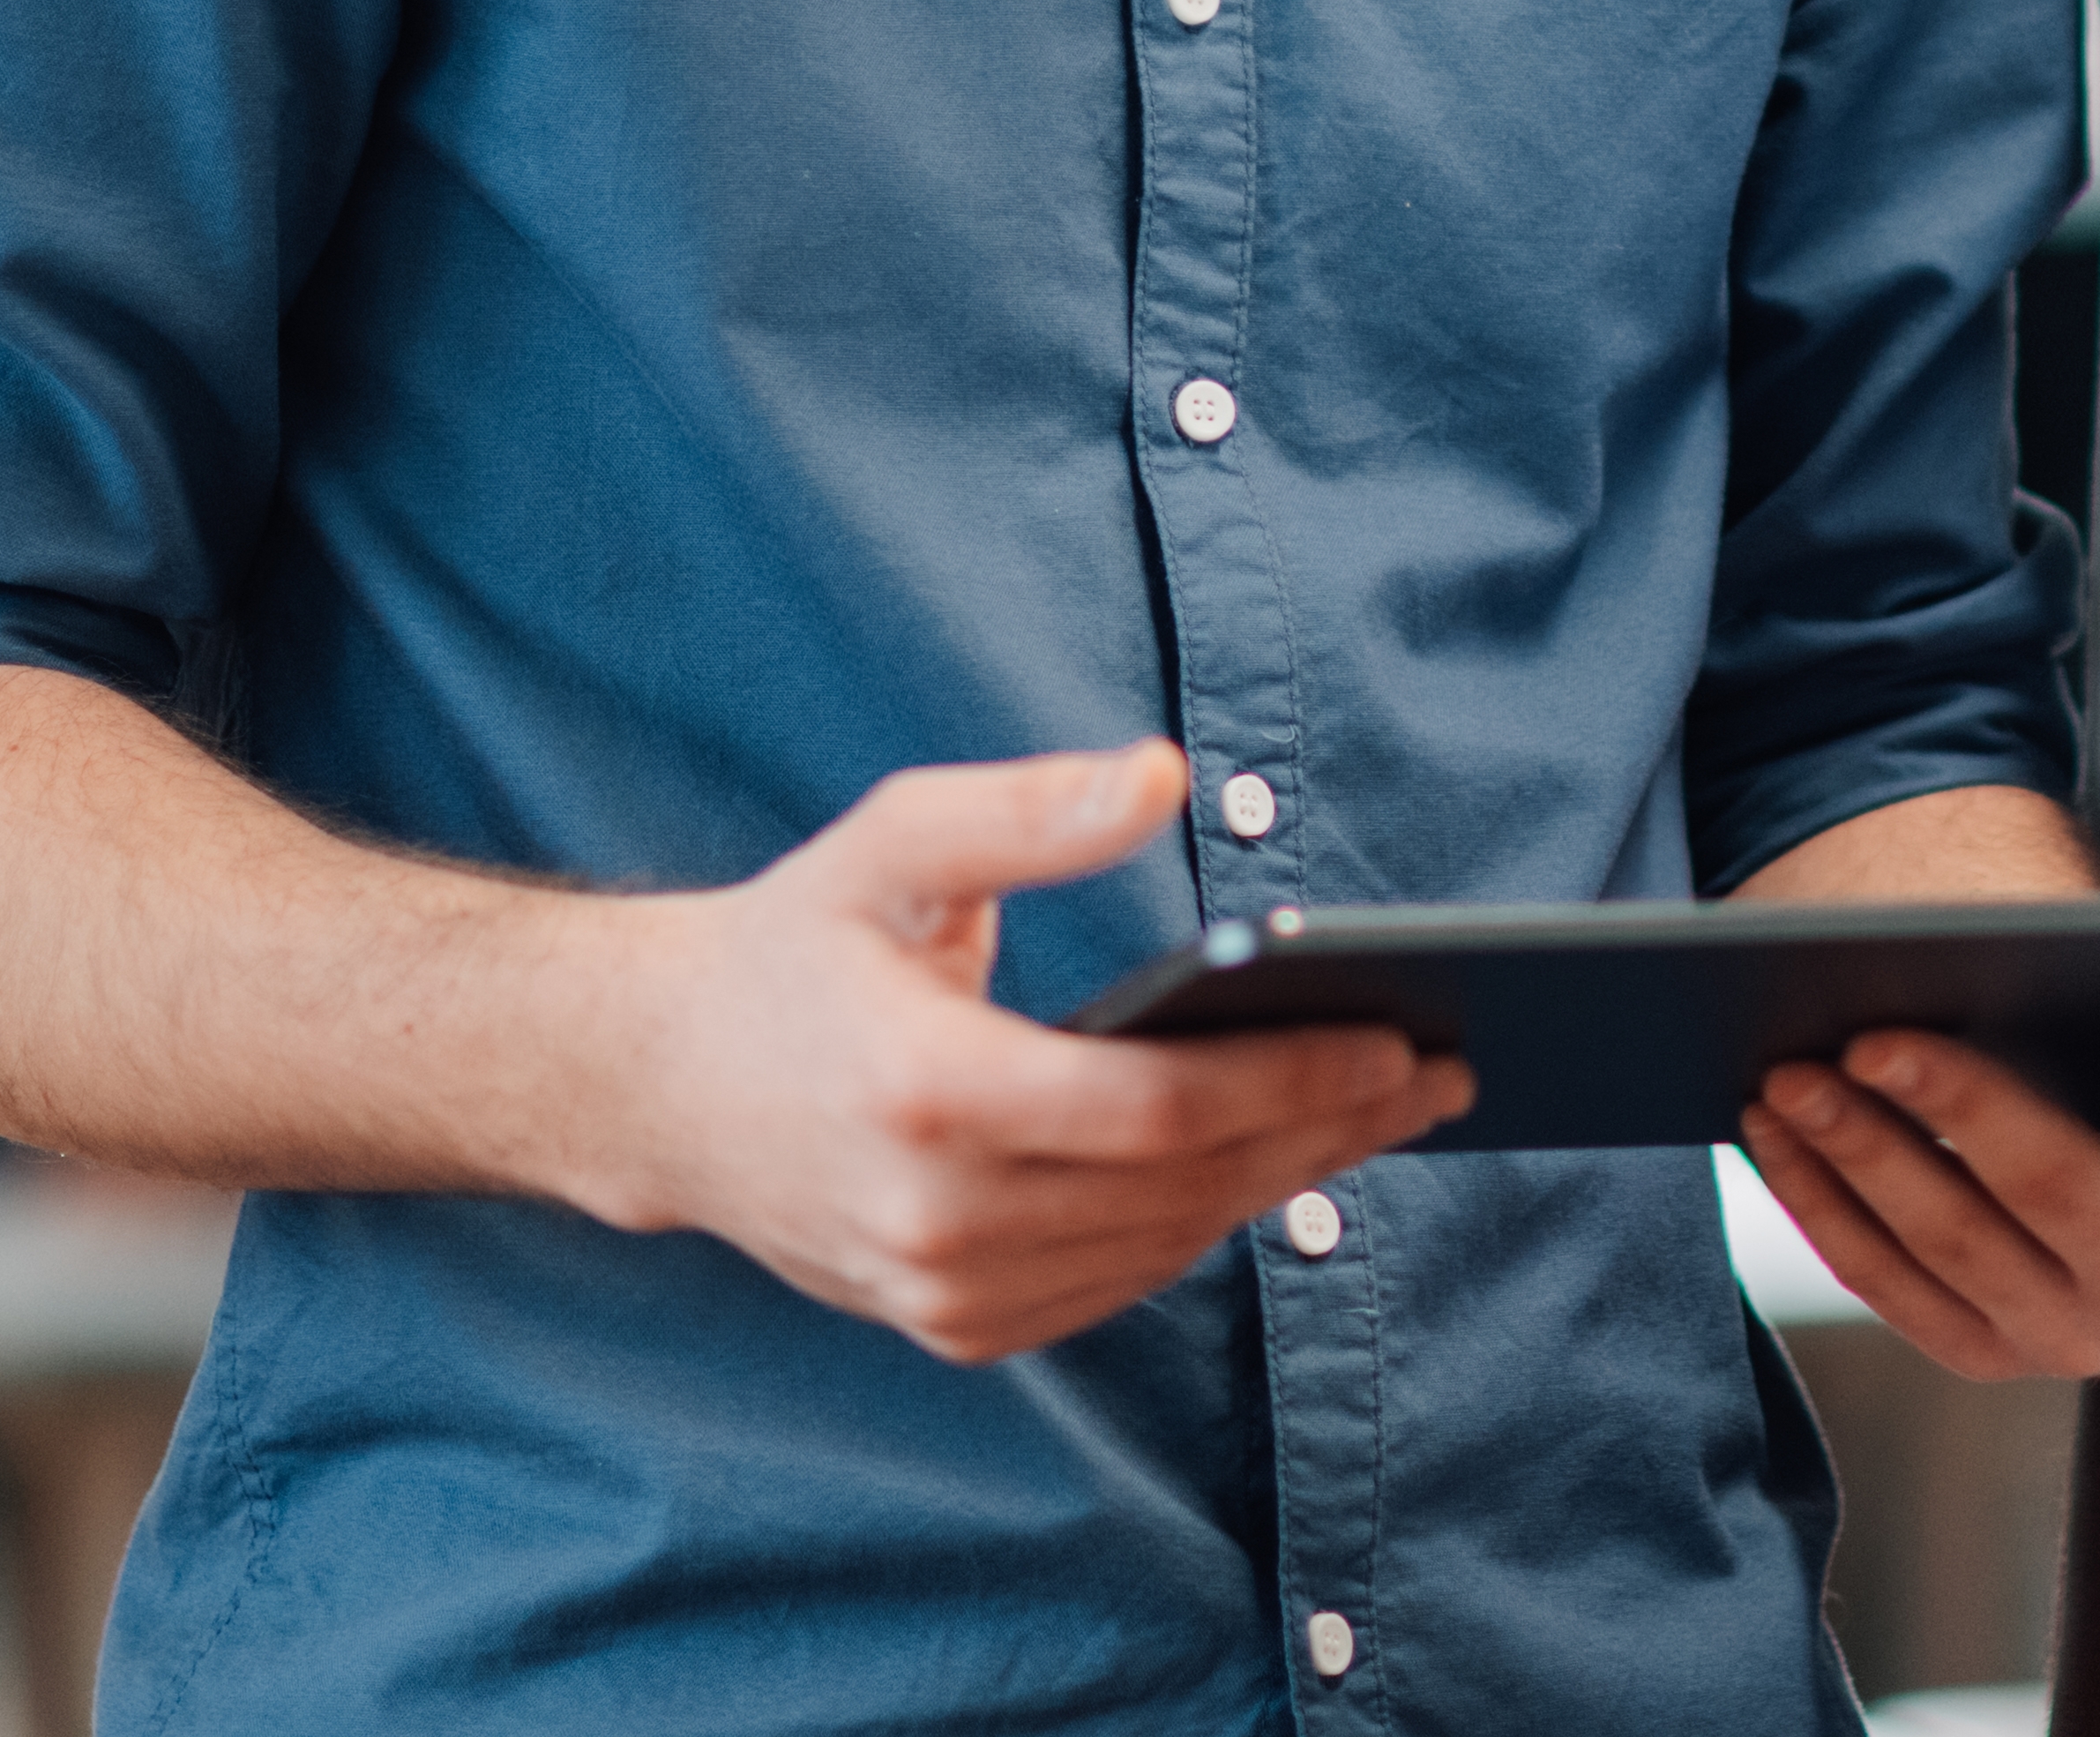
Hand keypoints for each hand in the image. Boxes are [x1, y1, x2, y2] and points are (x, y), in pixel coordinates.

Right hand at [562, 740, 1467, 1364]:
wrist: (659, 1086)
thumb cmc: (793, 943)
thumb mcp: (890, 843)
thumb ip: (1027, 812)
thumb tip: (1164, 774)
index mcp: (927, 1094)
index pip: (1157, 1111)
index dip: (1290, 1078)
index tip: (1401, 1036)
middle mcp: (934, 1218)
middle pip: (1183, 1188)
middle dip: (1330, 1127)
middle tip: (1440, 1070)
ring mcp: (942, 1290)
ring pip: (1165, 1245)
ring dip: (1287, 1178)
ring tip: (1387, 1109)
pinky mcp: (953, 1325)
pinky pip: (1118, 1281)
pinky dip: (1206, 1224)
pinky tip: (1277, 1161)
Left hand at [1743, 769, 2099, 1383]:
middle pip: (2063, 1197)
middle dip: (1966, 1114)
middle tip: (1875, 1027)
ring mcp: (2070, 1332)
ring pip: (1956, 1248)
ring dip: (1865, 1160)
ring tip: (1793, 1064)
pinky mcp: (1984, 1353)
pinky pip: (1891, 1288)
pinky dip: (1826, 1210)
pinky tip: (1773, 1128)